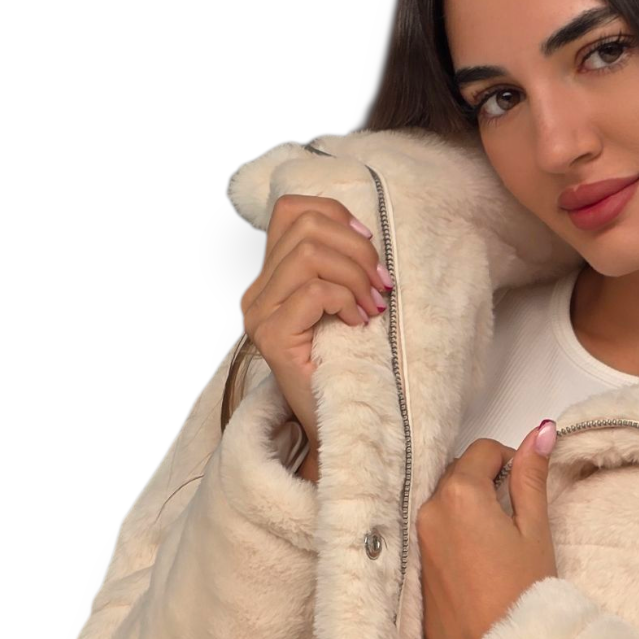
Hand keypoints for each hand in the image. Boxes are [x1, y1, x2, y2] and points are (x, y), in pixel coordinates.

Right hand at [240, 194, 393, 481]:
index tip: (371, 248)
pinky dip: (345, 299)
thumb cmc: (346, 369)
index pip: (292, 210)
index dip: (337, 215)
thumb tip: (365, 235)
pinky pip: (313, 291)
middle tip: (381, 285)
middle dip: (356, 249)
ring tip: (372, 306)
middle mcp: (257, 294)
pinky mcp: (272, 337)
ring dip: (355, 275)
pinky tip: (359, 323)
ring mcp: (260, 315)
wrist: (336, 427)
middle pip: (305, 226)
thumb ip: (340, 269)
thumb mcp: (345, 306)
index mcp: (271, 279)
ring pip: (310, 254)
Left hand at [417, 421, 559, 638]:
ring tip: (497, 544)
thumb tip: (542, 431)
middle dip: (486, 484)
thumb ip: (532, 477)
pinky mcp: (415, 568)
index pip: (483, 450)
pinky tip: (479, 564)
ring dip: (468, 509)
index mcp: (458, 495)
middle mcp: (428, 512)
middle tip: (515, 518)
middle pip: (457, 474)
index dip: (511, 462)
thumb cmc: (524, 596)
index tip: (526, 489)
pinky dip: (454, 535)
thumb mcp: (535, 531)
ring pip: (443, 504)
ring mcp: (417, 541)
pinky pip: (433, 534)